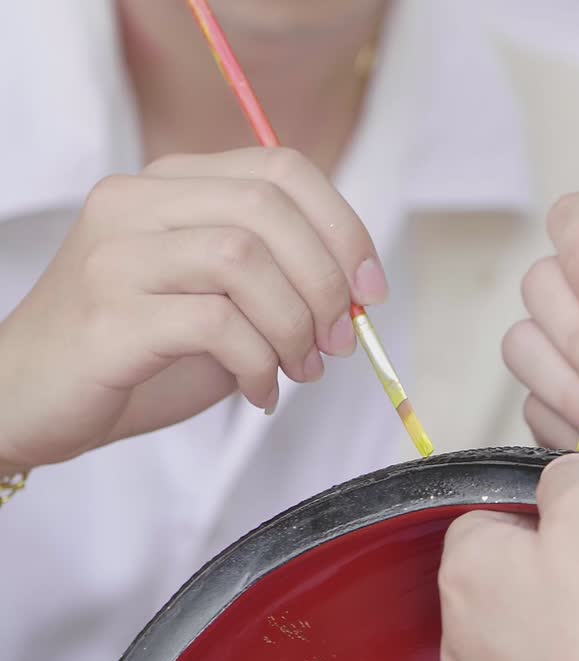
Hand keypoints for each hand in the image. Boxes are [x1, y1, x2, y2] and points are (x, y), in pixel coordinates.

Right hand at [0, 146, 386, 472]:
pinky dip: (259, 363)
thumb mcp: (218, 298)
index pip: (282, 168)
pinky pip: (215, 324)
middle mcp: (136, 205)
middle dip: (325, 280)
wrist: (25, 399)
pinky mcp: (105, 317)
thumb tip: (358, 292)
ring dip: (294, 324)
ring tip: (299, 369)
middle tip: (339, 342)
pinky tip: (260, 393)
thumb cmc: (134, 349)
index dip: (343, 227)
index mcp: (170, 185)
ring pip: (243, 258)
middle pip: (268, 207)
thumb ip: (278, 278)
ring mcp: (115, 256)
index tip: (368, 290)